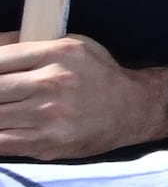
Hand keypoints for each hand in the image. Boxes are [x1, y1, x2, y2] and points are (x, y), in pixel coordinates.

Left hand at [0, 31, 167, 157]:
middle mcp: (53, 82)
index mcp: (58, 53)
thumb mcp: (71, 46)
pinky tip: (2, 127)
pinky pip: (1, 141)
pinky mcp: (48, 141)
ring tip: (3, 109)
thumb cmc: (97, 75)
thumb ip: (28, 45)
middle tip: (0, 95)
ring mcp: (49, 115)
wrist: (134, 110)